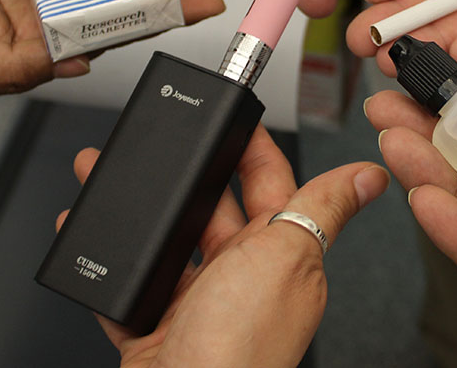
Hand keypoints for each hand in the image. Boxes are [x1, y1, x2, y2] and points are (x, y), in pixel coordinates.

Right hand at [58, 127, 390, 367]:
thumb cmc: (241, 346)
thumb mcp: (287, 257)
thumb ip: (322, 210)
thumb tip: (371, 177)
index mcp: (283, 256)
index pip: (273, 185)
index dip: (253, 146)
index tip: (234, 113)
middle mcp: (244, 281)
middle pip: (212, 209)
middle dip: (184, 173)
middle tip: (158, 141)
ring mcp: (199, 307)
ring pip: (164, 243)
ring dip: (136, 210)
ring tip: (104, 175)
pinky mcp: (155, 331)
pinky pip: (126, 287)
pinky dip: (104, 263)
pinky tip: (85, 236)